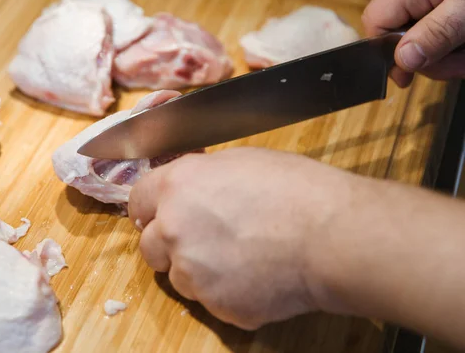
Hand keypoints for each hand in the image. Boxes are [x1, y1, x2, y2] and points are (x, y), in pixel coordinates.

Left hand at [127, 147, 356, 328]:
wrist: (331, 235)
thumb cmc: (294, 189)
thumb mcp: (239, 161)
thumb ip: (200, 178)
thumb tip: (191, 190)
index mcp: (177, 187)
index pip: (137, 201)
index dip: (150, 208)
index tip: (159, 215)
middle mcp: (174, 230)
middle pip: (150, 245)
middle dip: (168, 244)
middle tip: (202, 240)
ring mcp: (193, 273)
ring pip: (179, 278)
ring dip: (197, 271)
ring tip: (240, 259)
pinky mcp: (217, 306)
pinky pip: (211, 301)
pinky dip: (227, 292)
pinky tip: (257, 277)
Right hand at [362, 0, 464, 86]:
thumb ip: (439, 32)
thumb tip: (404, 60)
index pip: (378, 20)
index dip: (387, 52)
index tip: (406, 76)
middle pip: (405, 32)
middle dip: (433, 56)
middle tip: (461, 63)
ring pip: (429, 33)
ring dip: (453, 52)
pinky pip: (448, 24)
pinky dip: (462, 39)